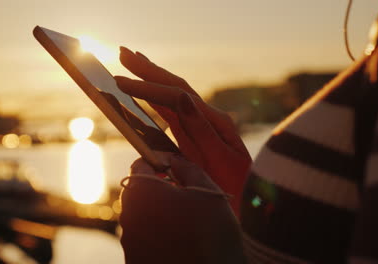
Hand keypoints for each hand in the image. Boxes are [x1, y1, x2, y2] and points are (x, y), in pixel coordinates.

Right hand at [115, 47, 251, 215]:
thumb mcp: (224, 161)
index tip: (122, 81)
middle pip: (175, 87)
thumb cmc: (241, 188)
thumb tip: (182, 98)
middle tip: (125, 53)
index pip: (177, 97)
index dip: (149, 88)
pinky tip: (147, 92)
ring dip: (152, 78)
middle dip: (149, 70)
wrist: (255, 204)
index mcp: (215, 122)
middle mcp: (208, 119)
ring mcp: (202, 127)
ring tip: (133, 63)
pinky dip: (157, 99)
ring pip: (173, 96)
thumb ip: (204, 130)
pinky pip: (173, 113)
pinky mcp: (195, 138)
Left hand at [120, 156, 245, 263]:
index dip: (157, 161)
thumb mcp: (207, 190)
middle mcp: (129, 215)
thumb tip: (174, 160)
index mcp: (143, 192)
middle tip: (183, 195)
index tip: (173, 167)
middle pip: (138, 191)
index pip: (140, 165)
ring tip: (185, 222)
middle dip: (157, 188)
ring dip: (157, 212)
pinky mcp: (134, 260)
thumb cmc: (213, 232)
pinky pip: (142, 239)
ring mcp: (129, 241)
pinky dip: (156, 235)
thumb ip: (186, 168)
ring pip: (140, 216)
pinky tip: (179, 241)